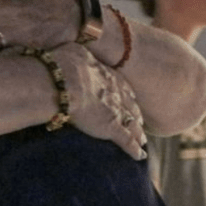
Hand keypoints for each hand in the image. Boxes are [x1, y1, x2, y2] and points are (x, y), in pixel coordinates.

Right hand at [52, 43, 146, 159]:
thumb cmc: (62, 63)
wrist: (63, 79)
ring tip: (142, 141)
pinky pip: (127, 141)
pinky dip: (135, 149)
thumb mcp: (72, 51)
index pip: (122, 87)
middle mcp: (116, 92)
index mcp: (107, 75)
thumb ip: (77, 53)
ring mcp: (115, 110)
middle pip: (130, 105)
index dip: (126, 95)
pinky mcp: (111, 127)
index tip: (129, 100)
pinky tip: (140, 156)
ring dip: (138, 133)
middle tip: (140, 121)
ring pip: (132, 124)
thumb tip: (73, 49)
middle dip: (136, 114)